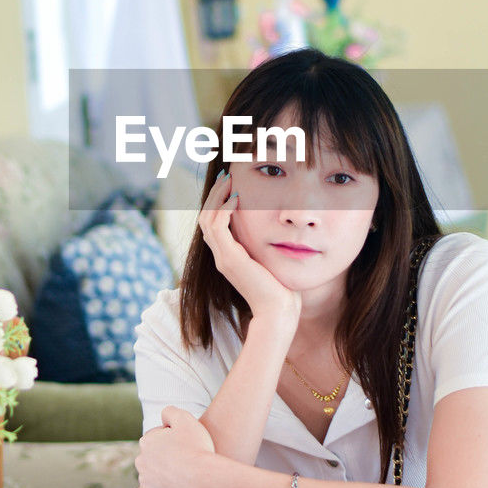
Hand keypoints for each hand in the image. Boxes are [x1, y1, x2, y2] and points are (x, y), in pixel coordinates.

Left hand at [135, 406, 214, 487]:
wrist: (203, 481)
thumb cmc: (196, 448)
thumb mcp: (186, 419)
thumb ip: (170, 412)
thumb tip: (163, 417)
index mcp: (147, 441)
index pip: (156, 437)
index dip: (172, 440)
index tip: (185, 446)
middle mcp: (140, 460)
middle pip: (151, 456)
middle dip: (163, 457)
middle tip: (184, 461)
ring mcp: (144, 481)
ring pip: (148, 475)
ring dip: (159, 475)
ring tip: (180, 476)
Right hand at [199, 170, 300, 325]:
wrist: (278, 312)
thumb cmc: (282, 290)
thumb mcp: (272, 262)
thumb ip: (267, 247)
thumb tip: (280, 230)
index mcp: (228, 257)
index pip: (214, 224)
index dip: (218, 203)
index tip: (231, 184)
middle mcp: (221, 256)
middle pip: (205, 217)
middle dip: (215, 195)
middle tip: (226, 176)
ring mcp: (222, 258)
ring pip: (207, 219)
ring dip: (217, 197)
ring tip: (229, 180)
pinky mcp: (229, 259)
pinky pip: (217, 226)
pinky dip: (224, 209)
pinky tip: (237, 197)